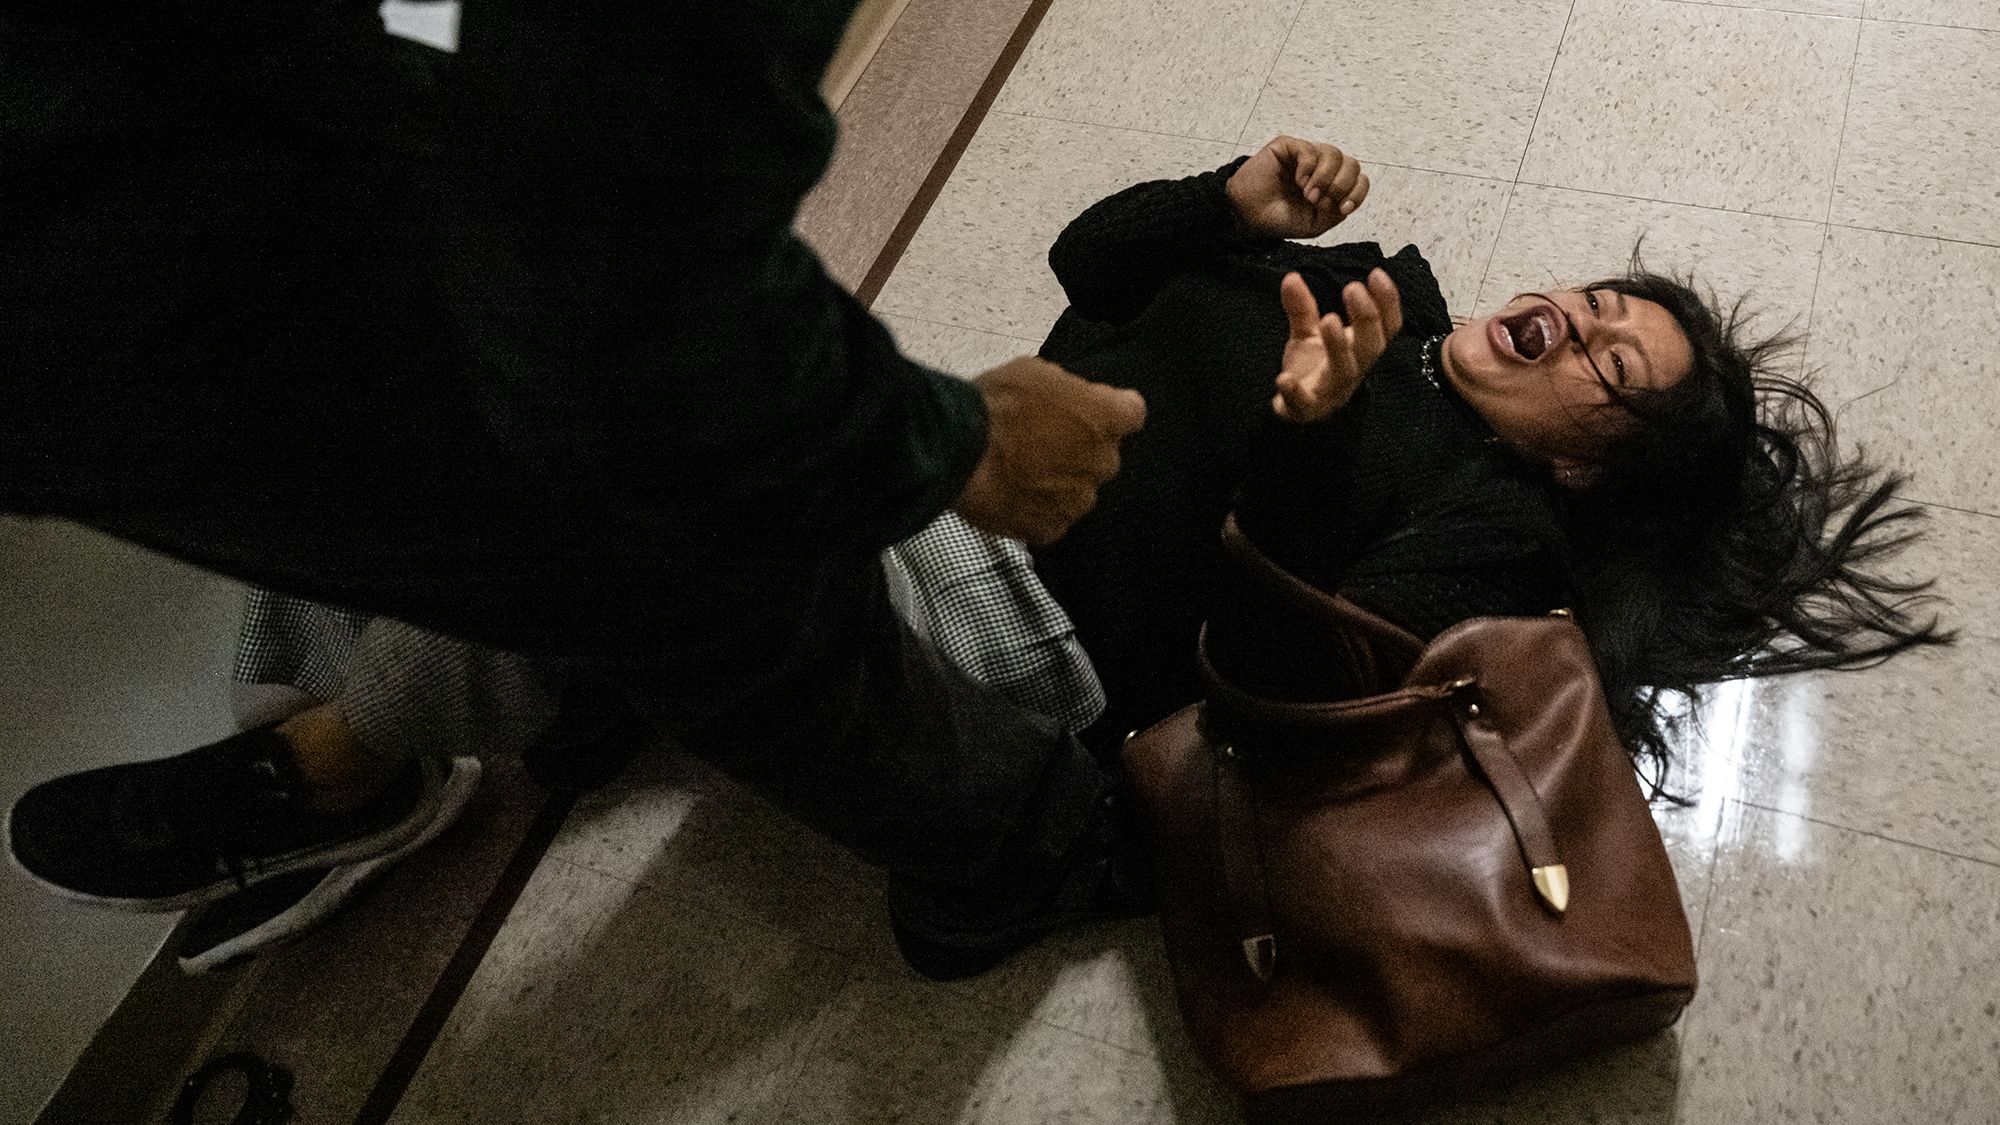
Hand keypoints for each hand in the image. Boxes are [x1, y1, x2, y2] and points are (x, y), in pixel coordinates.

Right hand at [954, 356, 1146, 544]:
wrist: (959, 451)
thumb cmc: (994, 405)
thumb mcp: (1035, 372)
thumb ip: (1066, 391)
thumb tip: (1067, 401)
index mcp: (1107, 417)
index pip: (1132, 413)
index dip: (1110, 411)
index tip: (1090, 411)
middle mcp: (1103, 461)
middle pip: (1103, 455)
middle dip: (1079, 449)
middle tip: (1039, 441)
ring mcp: (1079, 500)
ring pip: (1078, 491)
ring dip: (1058, 483)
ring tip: (1019, 472)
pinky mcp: (1051, 528)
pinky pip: (1052, 519)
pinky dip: (1036, 511)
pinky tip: (1012, 496)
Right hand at [1226, 136, 1370, 239]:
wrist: (1249, 216)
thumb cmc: (1280, 219)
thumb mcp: (1315, 224)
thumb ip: (1336, 212)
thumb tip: (1347, 197)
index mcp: (1332, 185)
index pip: (1359, 180)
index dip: (1356, 193)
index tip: (1343, 208)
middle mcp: (1322, 168)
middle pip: (1352, 165)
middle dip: (1340, 186)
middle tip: (1319, 201)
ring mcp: (1306, 156)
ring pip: (1334, 154)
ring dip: (1325, 178)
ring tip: (1308, 194)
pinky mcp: (1288, 146)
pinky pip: (1309, 149)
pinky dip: (1308, 167)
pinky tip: (1298, 181)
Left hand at [1273, 268, 1401, 422]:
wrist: (1300, 411)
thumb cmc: (1314, 367)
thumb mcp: (1308, 333)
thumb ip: (1303, 307)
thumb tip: (1291, 276)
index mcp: (1360, 348)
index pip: (1386, 325)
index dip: (1388, 302)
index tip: (1376, 273)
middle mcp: (1353, 368)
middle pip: (1372, 346)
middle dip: (1367, 317)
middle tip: (1353, 288)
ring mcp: (1332, 389)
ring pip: (1345, 370)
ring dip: (1339, 346)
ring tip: (1328, 319)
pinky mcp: (1307, 408)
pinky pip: (1305, 403)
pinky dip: (1295, 392)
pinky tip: (1283, 379)